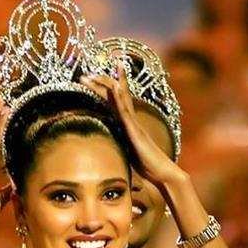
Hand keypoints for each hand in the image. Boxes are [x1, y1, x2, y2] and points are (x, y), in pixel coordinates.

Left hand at [80, 65, 178, 186]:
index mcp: (127, 125)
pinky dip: (120, 98)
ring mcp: (133, 124)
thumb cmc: (148, 167)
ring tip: (94, 74)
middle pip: (115, 96)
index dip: (104, 89)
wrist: (162, 173)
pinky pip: (126, 112)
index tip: (91, 79)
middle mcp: (130, 121)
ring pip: (119, 99)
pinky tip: (115, 86)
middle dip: (100, 83)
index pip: (114, 103)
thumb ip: (120, 148)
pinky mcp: (135, 131)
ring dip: (107, 85)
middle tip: (85, 74)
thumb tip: (109, 153)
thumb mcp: (128, 156)